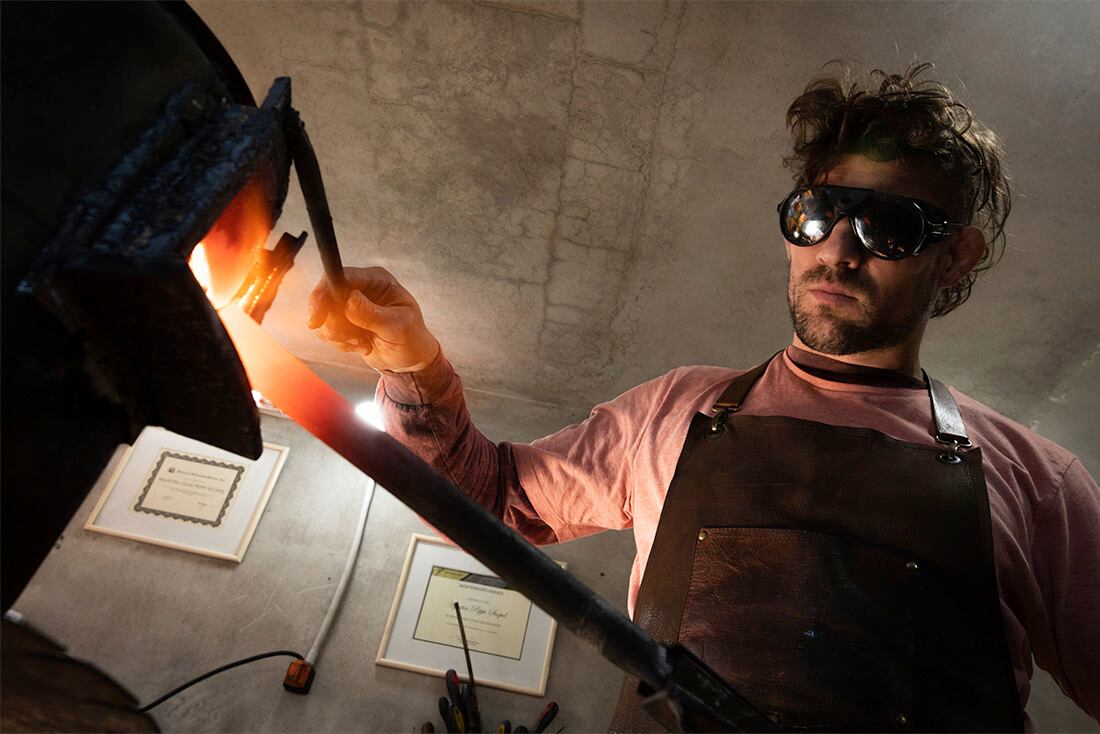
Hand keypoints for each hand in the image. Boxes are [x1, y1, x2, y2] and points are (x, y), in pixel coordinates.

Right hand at [307, 266, 440, 372]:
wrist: (409, 358)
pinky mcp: (342, 320)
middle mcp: (360, 287)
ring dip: (339, 336)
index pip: (340, 277)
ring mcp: (349, 304)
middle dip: (333, 324)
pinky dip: (339, 343)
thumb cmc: (411, 339)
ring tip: (363, 344)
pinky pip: (325, 330)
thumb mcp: (397, 327)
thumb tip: (348, 299)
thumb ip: (372, 315)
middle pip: (324, 296)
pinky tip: (360, 346)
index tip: (317, 318)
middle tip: (353, 340)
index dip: (324, 295)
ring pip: (323, 316)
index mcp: (376, 279)